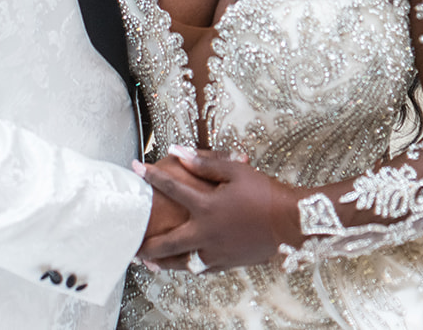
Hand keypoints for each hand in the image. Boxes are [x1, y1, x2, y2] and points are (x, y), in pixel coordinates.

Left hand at [132, 146, 302, 272]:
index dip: (151, 176)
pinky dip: (187, 267)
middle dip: (145, 243)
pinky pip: (201, 269)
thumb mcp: (235, 171)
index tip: (135, 168)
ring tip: (147, 262)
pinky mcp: (227, 263)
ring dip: (162, 262)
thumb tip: (178, 153)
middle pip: (166, 243)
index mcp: (206, 207)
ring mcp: (216, 252)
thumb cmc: (265, 193)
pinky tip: (182, 266)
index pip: (171, 188)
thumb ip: (204, 164)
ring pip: (181, 263)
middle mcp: (206, 233)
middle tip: (130, 243)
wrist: (292, 221)